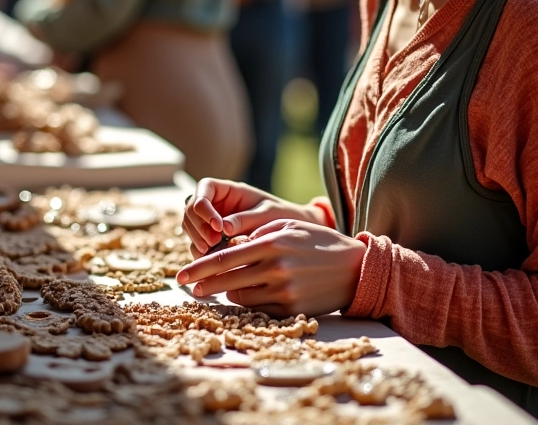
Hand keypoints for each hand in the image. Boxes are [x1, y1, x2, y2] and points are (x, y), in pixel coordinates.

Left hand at [176, 219, 365, 316]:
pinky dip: (249, 303)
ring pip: (241, 297)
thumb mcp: (289, 226)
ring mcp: (284, 292)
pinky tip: (246, 296)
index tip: (182, 275)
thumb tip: (231, 245)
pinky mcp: (292, 310)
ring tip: (222, 287)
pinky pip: (259, 310)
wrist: (355, 269)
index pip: (225, 257)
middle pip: (227, 280)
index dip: (200, 268)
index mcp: (271, 243)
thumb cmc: (319, 243)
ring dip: (228, 293)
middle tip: (188, 287)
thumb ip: (259, 233)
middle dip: (203, 284)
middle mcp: (275, 268)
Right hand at [183, 178, 321, 256]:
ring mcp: (210, 222)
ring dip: (196, 239)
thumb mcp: (267, 213)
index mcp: (227, 190)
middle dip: (198, 225)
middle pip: (192, 209)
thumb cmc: (281, 216)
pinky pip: (198, 244)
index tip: (218, 225)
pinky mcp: (212, 240)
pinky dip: (199, 252)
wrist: (291, 233)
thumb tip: (224, 228)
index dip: (204, 205)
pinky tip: (209, 262)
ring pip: (190, 227)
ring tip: (210, 252)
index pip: (204, 188)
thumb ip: (246, 219)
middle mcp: (215, 204)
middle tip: (213, 242)